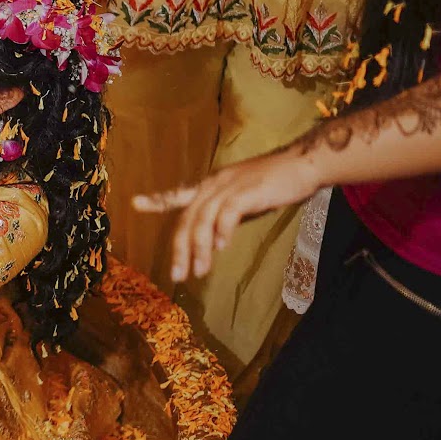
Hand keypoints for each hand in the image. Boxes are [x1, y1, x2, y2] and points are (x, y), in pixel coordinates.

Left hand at [133, 150, 321, 283]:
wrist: (304, 164)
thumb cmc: (276, 183)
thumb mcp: (243, 198)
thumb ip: (225, 216)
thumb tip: (212, 241)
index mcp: (212, 185)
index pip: (179, 194)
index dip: (157, 200)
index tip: (136, 204)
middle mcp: (214, 184)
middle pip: (188, 219)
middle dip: (180, 249)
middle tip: (177, 275)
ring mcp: (229, 187)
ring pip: (203, 220)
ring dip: (200, 249)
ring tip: (199, 271)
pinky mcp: (247, 191)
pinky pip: (227, 214)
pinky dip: (221, 231)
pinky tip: (222, 247)